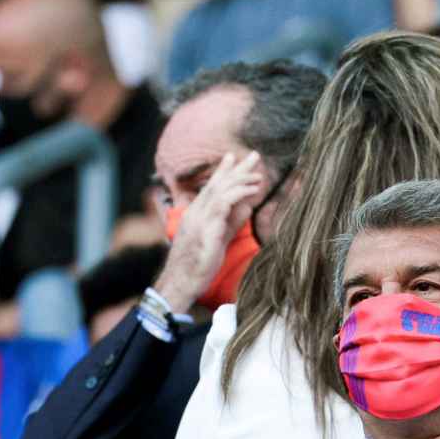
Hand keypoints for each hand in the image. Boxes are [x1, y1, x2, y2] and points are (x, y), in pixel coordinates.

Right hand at [154, 151, 265, 313]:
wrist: (181, 283)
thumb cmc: (198, 266)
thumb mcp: (219, 239)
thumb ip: (231, 222)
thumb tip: (246, 208)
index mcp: (196, 214)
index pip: (211, 188)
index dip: (224, 172)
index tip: (235, 159)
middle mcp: (196, 213)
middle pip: (217, 184)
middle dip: (236, 169)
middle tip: (253, 155)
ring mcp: (199, 220)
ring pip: (220, 191)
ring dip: (241, 180)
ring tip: (259, 175)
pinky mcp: (206, 230)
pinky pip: (223, 205)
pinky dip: (239, 195)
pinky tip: (253, 191)